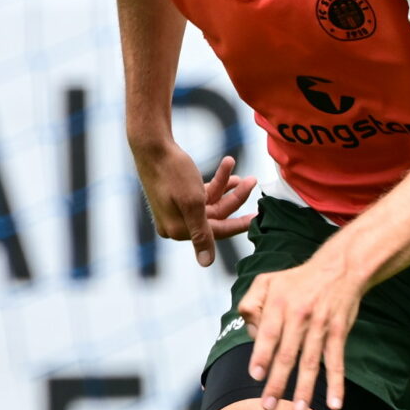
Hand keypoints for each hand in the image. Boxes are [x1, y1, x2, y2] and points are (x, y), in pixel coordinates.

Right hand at [135, 144, 256, 268]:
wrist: (151, 145)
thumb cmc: (172, 172)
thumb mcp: (192, 203)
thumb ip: (203, 233)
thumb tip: (206, 263)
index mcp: (178, 229)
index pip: (216, 232)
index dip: (239, 224)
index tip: (258, 217)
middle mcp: (176, 223)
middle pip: (215, 216)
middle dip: (235, 198)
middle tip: (252, 180)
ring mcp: (176, 209)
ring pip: (211, 203)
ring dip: (227, 188)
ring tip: (242, 174)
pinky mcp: (176, 196)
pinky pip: (202, 194)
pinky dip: (216, 183)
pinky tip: (228, 167)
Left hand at [238, 250, 365, 409]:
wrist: (340, 268)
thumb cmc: (297, 279)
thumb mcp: (267, 281)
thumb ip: (250, 302)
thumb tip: (248, 329)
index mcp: (279, 303)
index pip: (268, 333)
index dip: (262, 355)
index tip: (255, 375)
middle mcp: (300, 315)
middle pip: (287, 354)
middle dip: (277, 382)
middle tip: (267, 406)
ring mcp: (321, 325)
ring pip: (311, 362)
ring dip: (305, 388)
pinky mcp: (339, 332)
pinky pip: (337, 362)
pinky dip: (337, 384)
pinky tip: (336, 404)